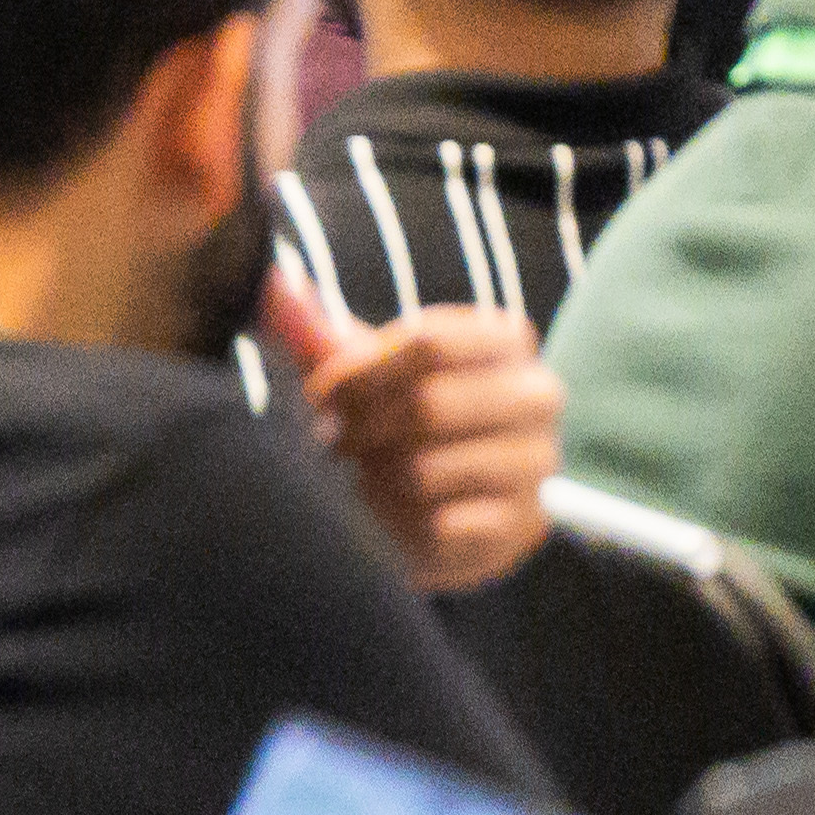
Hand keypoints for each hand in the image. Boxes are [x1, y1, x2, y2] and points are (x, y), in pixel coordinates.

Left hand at [265, 267, 559, 594]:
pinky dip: (399, 522)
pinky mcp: (523, 525)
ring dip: (376, 478)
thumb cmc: (402, 427)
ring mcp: (537, 463)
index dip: (358, 371)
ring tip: (366, 475)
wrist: (447, 513)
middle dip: (362, 430)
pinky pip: (439, 525)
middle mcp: (537, 394)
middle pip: (428, 404)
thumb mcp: (367, 373)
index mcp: (506, 339)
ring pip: (427, 470)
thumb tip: (276, 289)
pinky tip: (393, 515)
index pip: (429, 341)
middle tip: (336, 443)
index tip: (321, 396)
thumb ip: (323, 334)